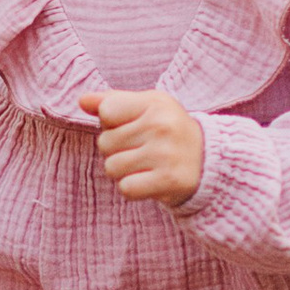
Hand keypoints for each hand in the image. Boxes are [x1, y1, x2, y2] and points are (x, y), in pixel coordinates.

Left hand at [82, 85, 204, 206]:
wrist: (207, 160)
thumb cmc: (167, 129)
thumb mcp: (145, 107)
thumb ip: (112, 101)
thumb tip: (82, 102)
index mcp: (155, 103)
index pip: (106, 111)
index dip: (110, 122)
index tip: (130, 126)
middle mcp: (161, 126)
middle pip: (105, 142)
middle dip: (116, 149)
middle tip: (140, 149)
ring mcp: (166, 154)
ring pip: (111, 167)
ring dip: (122, 171)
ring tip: (143, 164)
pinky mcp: (169, 180)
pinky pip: (126, 188)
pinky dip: (132, 188)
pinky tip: (148, 180)